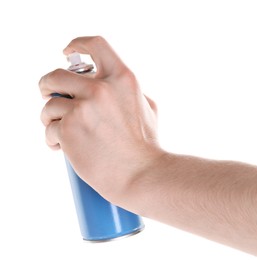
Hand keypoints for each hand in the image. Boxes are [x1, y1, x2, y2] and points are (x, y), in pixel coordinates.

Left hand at [39, 36, 163, 202]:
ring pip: (50, 105)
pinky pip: (49, 128)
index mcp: (122, 79)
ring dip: (51, 118)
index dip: (78, 44)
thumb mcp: (147, 109)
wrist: (140, 174)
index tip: (68, 52)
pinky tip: (61, 147)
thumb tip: (110, 85)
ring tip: (62, 132)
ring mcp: (82, 109)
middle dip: (49, 86)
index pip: (95, 45)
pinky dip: (52, 138)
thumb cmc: (145, 145)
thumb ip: (128, 92)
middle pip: (57, 75)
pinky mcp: (68, 129)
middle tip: (50, 95)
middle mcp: (100, 89)